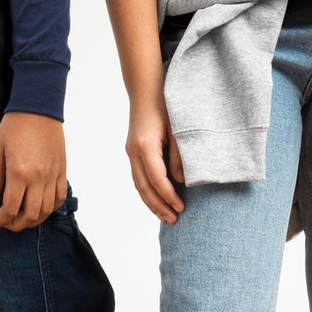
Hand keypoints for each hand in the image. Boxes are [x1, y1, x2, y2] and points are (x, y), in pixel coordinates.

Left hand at [0, 112, 66, 230]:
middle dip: (17, 225)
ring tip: (23, 219)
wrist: (38, 107)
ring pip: (47, 209)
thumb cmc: (14, 125)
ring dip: (34, 220)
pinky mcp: (62, 170)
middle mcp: (39, 177)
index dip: (1, 220)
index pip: (10, 207)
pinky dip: (51, 208)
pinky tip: (41, 208)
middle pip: (30, 214)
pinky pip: (60, 197)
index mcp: (19, 172)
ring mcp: (53, 174)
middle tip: (7, 224)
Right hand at [126, 95, 185, 222]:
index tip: (181, 208)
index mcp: (145, 146)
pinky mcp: (132, 152)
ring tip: (166, 217)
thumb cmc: (165, 106)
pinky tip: (157, 200)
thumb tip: (180, 181)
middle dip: (158, 206)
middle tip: (174, 220)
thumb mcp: (178, 130)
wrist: (146, 90)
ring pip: (138, 185)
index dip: (169, 196)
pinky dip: (147, 192)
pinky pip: (138, 177)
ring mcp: (130, 152)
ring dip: (151, 203)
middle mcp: (133, 151)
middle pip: (144, 187)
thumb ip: (179, 156)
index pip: (157, 179)